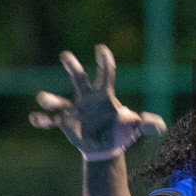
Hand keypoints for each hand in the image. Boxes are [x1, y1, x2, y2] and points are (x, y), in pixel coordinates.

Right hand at [29, 44, 166, 158]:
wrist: (105, 147)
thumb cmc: (120, 132)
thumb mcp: (135, 127)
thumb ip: (147, 124)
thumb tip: (160, 127)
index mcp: (104, 95)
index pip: (106, 75)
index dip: (105, 62)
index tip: (101, 48)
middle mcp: (86, 98)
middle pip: (79, 79)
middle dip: (72, 67)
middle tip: (65, 55)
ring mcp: (74, 109)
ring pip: (59, 100)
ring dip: (50, 99)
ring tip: (44, 100)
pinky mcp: (65, 123)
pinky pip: (51, 120)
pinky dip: (42, 119)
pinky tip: (35, 118)